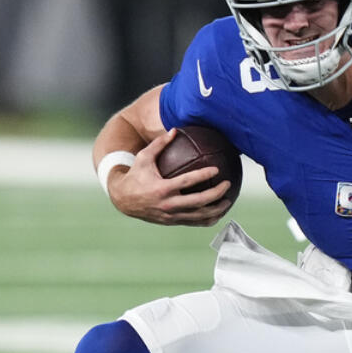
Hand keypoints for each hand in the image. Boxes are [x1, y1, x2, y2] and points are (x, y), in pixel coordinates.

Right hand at [108, 131, 232, 226]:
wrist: (123, 200)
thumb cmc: (135, 175)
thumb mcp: (143, 157)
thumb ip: (160, 144)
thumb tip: (176, 129)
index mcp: (162, 188)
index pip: (188, 182)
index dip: (204, 175)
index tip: (217, 169)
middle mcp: (168, 204)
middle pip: (199, 202)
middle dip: (216, 194)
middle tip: (227, 184)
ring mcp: (171, 216)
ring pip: (199, 216)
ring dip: (217, 209)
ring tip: (229, 200)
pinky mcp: (173, 222)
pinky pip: (195, 223)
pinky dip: (208, 219)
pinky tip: (219, 213)